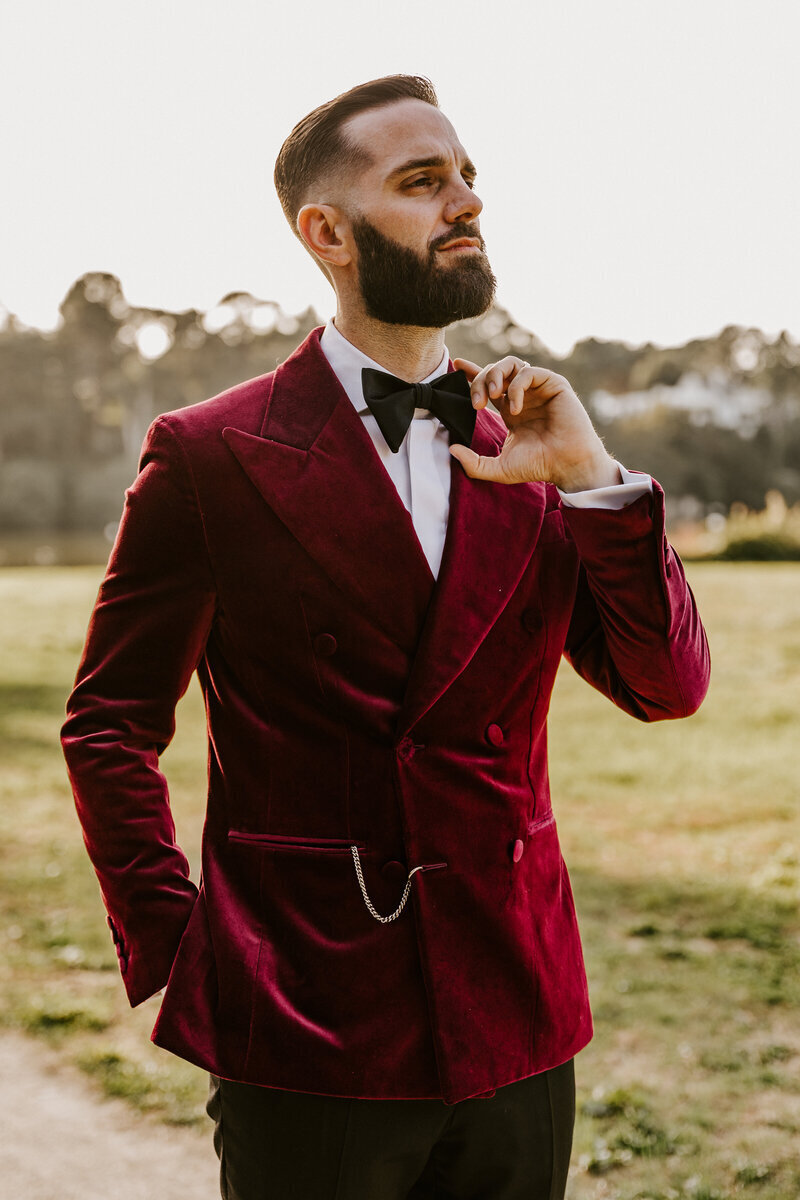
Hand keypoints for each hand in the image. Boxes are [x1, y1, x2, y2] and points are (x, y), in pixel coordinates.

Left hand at [450, 356, 620, 490]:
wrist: (567, 464)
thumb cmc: (539, 466)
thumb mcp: (499, 468)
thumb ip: (474, 464)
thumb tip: (451, 449)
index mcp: (511, 410)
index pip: (489, 384)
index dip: (473, 373)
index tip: (457, 365)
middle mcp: (523, 396)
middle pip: (495, 371)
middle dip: (480, 381)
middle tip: (476, 404)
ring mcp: (538, 388)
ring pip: (510, 364)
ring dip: (496, 375)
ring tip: (492, 396)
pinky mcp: (553, 384)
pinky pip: (528, 372)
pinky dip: (517, 387)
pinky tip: (516, 408)